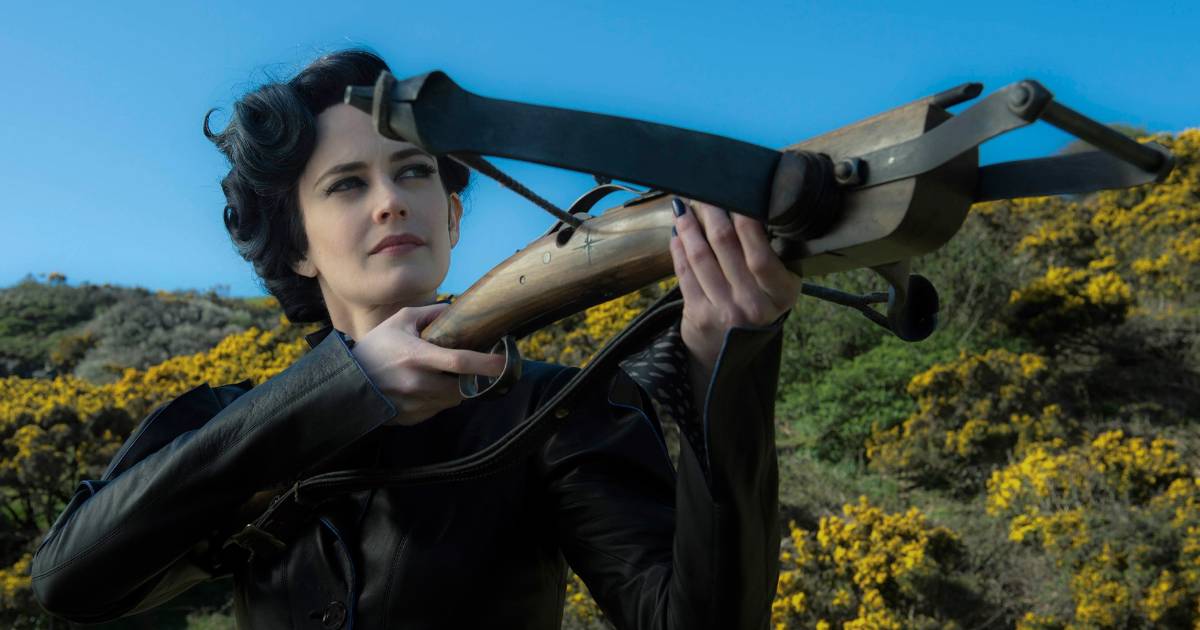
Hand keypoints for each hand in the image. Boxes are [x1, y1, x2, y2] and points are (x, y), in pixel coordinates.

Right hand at [350, 302, 505, 425]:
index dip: (486, 363)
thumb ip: (430, 314)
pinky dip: (439, 400)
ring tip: (441, 376)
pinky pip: (438, 410)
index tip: (505, 362)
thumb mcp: (400, 321)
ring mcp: (414, 403)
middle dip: (472, 379)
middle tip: (472, 369)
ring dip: (455, 390)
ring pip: (452, 400)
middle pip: (462, 387)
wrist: (347, 380)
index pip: (460, 362)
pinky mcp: (412, 417)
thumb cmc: (375, 347)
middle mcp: (417, 382)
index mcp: (417, 356)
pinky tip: (425, 388)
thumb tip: (455, 310)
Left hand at [667, 197, 800, 382]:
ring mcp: (724, 311)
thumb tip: (749, 208)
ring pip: (701, 255)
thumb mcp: (776, 289)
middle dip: (712, 212)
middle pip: (726, 245)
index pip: (761, 251)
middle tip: (704, 192)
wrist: (730, 355)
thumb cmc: (756, 310)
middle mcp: (754, 304)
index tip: (736, 194)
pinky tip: (677, 233)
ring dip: (690, 226)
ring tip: (684, 207)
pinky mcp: (698, 315)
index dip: (745, 219)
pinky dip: (679, 248)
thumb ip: (770, 256)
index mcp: (781, 294)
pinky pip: (684, 272)